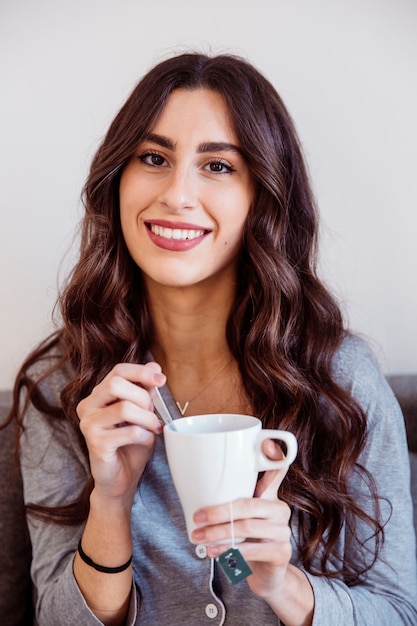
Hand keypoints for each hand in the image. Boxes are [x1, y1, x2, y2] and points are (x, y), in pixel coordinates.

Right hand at [77, 362, 164, 506]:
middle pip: (115, 384)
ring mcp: (88, 425)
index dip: (141, 372)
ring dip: (147, 418)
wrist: (121, 480)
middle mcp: (87, 407)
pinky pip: (128, 431)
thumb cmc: (131, 445)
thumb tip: (155, 367)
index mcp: (98, 396)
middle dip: (143, 396)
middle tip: (153, 412)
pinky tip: (146, 441)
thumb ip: (145, 390)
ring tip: (153, 427)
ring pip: (124, 407)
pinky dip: (144, 435)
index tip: (161, 380)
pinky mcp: (95, 443)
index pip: (117, 371)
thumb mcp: (142, 413)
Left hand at [192, 439, 291, 599]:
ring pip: (247, 528)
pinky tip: (214, 552)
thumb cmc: (248, 537)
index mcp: (271, 494)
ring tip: (199, 537)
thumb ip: (229, 496)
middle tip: (197, 518)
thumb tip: (200, 477)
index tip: (265, 442)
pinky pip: (252, 550)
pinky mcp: (282, 552)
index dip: (275, 455)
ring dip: (218, 533)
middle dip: (218, 512)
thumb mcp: (241, 513)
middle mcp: (281, 509)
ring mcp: (283, 531)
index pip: (276, 470)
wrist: (266, 572)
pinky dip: (230, 551)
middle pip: (249, 505)